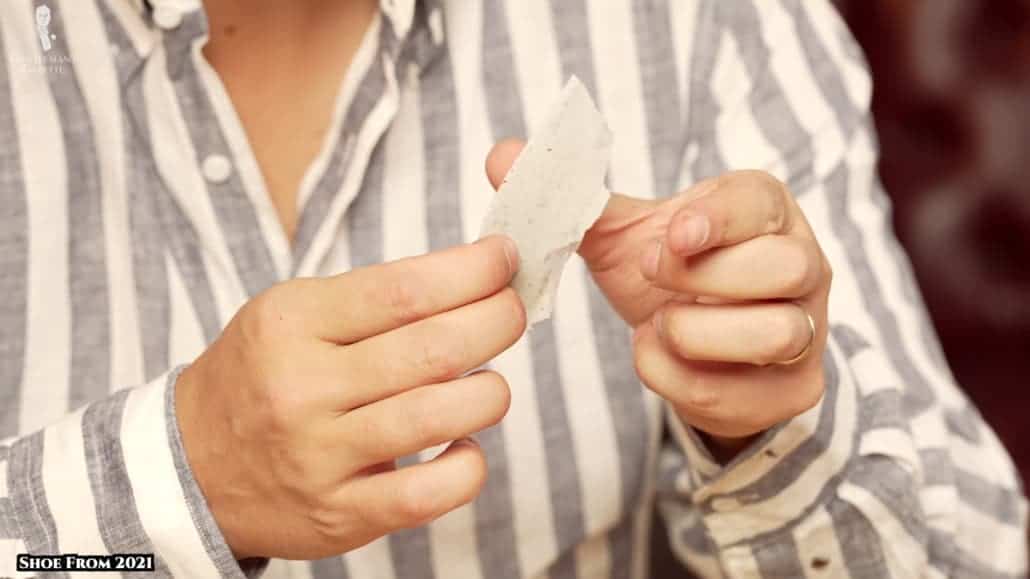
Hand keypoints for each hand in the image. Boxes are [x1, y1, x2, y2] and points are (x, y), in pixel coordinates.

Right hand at [175, 236, 525, 559]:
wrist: (190, 466)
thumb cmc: (261, 375)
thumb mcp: (293, 314)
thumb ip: (374, 298)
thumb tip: (476, 276)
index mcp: (292, 324)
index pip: (405, 289)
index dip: (472, 271)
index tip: (504, 258)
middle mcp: (303, 388)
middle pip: (434, 348)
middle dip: (497, 320)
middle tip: (513, 310)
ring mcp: (320, 456)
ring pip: (441, 415)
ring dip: (490, 392)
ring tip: (490, 383)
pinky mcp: (340, 514)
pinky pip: (430, 492)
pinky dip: (468, 465)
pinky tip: (464, 444)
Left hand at [487, 141, 829, 452]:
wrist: (700, 350)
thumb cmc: (671, 276)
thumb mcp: (626, 236)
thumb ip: (576, 201)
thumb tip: (501, 155)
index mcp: (763, 212)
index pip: (760, 202)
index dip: (718, 219)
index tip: (672, 234)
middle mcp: (803, 266)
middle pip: (784, 265)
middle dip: (707, 276)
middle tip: (651, 276)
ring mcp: (807, 330)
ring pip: (778, 333)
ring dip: (697, 333)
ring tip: (659, 324)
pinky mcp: (793, 390)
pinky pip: (743, 394)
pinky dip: (681, 381)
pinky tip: (659, 357)